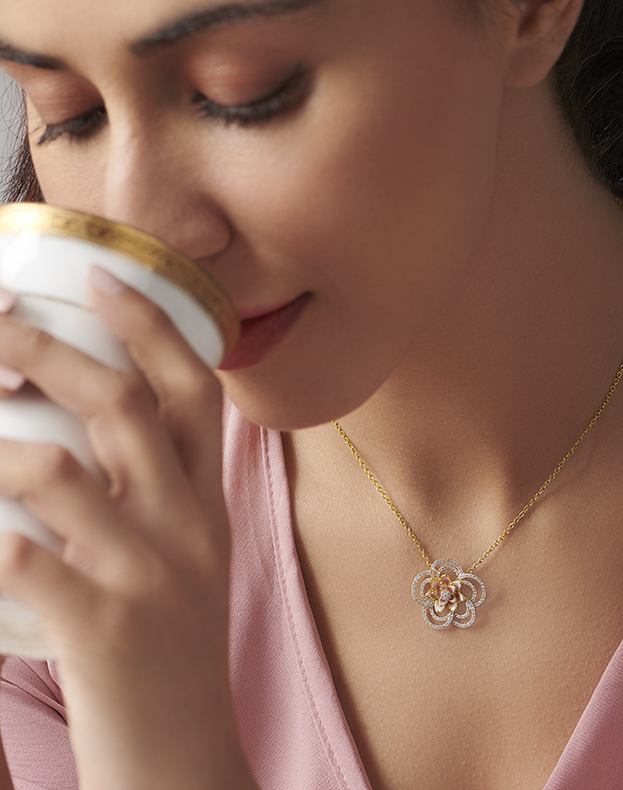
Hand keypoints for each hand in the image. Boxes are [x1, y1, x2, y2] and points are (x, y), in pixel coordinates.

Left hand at [0, 270, 255, 789]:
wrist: (186, 763)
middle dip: (53, 347)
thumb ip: (155, 501)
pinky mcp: (101, 629)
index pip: (194, 392)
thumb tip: (85, 440)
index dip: (150, 326)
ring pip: (59, 469)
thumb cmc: (173, 655)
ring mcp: (148, 575)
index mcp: (208, 507)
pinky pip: (21, 556)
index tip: (102, 276)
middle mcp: (187, 527)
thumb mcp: (186, 565)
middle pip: (124, 406)